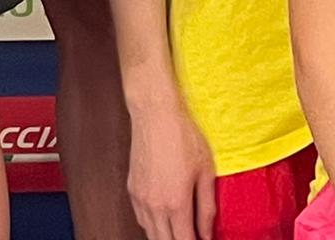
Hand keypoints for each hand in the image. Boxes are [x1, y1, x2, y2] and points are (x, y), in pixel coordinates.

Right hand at [128, 98, 215, 239]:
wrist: (155, 112)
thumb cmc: (183, 136)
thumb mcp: (205, 172)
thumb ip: (207, 208)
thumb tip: (207, 234)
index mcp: (176, 203)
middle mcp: (155, 204)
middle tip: (192, 236)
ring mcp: (141, 197)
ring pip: (150, 234)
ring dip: (165, 238)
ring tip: (180, 232)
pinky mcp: (132, 187)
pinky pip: (140, 218)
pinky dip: (152, 226)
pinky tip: (162, 221)